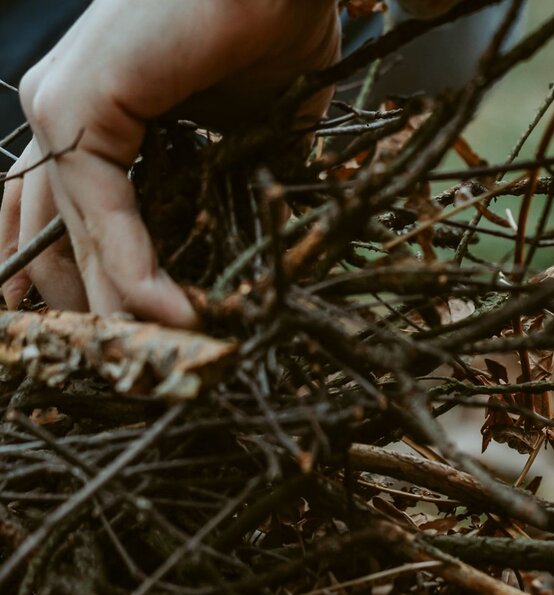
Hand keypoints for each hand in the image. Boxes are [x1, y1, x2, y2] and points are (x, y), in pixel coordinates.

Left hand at [0, 0, 339, 325]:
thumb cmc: (274, 26)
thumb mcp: (250, 128)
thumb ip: (233, 181)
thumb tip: (257, 238)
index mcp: (94, 112)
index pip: (63, 216)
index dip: (88, 282)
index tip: (131, 336)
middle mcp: (60, 110)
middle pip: (47, 236)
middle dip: (87, 309)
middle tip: (135, 369)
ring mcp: (60, 106)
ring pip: (67, 233)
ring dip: (112, 305)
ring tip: (159, 357)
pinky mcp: (79, 107)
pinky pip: (99, 211)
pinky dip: (134, 268)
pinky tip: (170, 312)